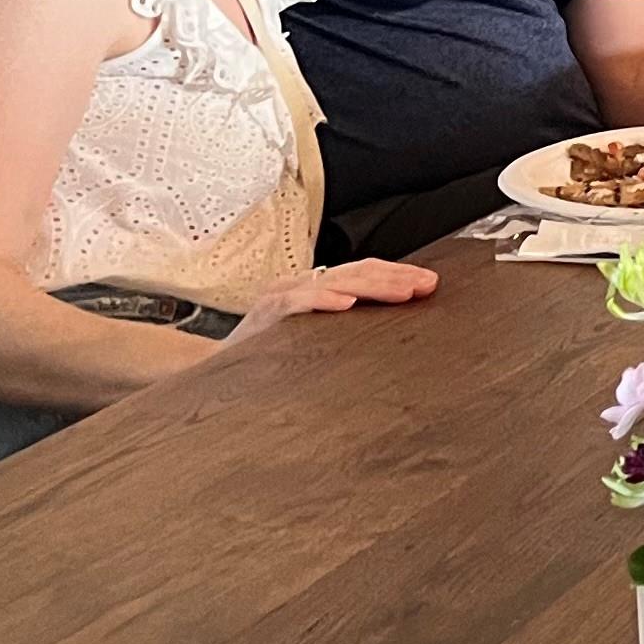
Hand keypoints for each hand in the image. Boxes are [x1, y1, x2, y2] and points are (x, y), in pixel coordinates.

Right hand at [223, 259, 439, 345]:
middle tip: (426, 285)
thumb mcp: (311, 339)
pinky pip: (298, 302)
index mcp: (313, 289)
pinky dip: (323, 300)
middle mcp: (299, 285)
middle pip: (355, 273)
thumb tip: (387, 329)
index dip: (396, 275)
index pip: (362, 273)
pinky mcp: (266, 313)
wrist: (214, 371)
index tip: (429, 284)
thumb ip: (342, 330)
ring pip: (335, 282)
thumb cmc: (266, 357)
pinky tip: (346, 303)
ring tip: (402, 291)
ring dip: (372, 286)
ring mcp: (282, 295)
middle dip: (395, 278)